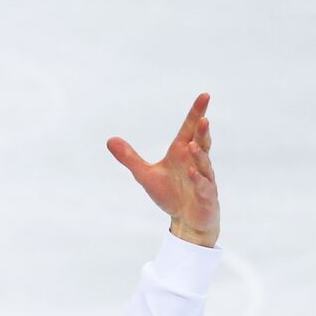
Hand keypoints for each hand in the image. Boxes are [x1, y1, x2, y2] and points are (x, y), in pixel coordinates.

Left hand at [106, 93, 220, 246]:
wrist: (186, 219)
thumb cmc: (170, 194)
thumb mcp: (145, 175)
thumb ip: (129, 158)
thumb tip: (109, 140)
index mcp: (181, 153)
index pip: (190, 129)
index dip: (197, 113)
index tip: (204, 95)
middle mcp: (195, 162)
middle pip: (201, 142)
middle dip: (202, 131)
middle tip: (204, 118)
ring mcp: (203, 178)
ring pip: (204, 164)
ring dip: (200, 155)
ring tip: (192, 146)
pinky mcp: (206, 196)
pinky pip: (204, 186)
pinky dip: (198, 180)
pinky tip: (192, 173)